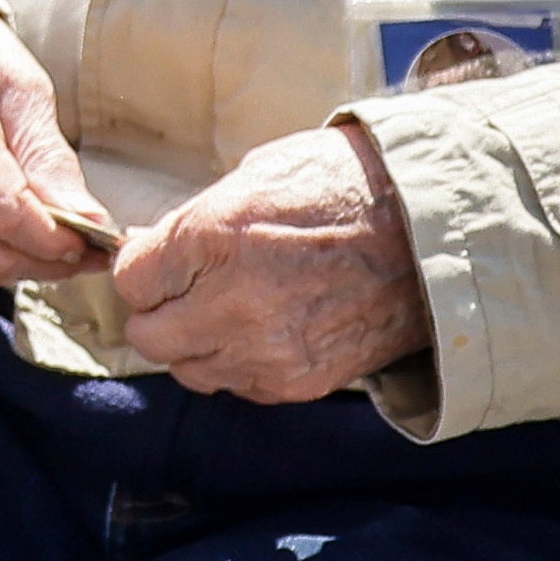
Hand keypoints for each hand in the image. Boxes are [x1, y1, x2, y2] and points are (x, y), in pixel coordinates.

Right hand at [0, 0, 107, 286]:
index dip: (53, 239)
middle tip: (86, 249)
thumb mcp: (22, 86)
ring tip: (57, 243)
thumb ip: (49, 156)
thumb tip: (86, 219)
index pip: (1, 211)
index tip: (94, 241)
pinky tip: (15, 240)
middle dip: (43, 260)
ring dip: (18, 265)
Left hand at [106, 117, 427, 402]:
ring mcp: (266, 349)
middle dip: (160, 311)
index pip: (131, 279)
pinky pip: (238, 385)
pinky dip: (241, 362)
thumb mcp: (255, 176)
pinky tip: (268, 328)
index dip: (145, 267)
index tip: (164, 260)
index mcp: (215, 236)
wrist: (428, 230)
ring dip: (198, 342)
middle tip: (188, 290)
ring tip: (232, 309)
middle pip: (148, 335)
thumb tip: (150, 251)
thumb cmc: (342, 186)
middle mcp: (234, 301)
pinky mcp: (297, 381)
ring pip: (189, 368)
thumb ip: (194, 223)